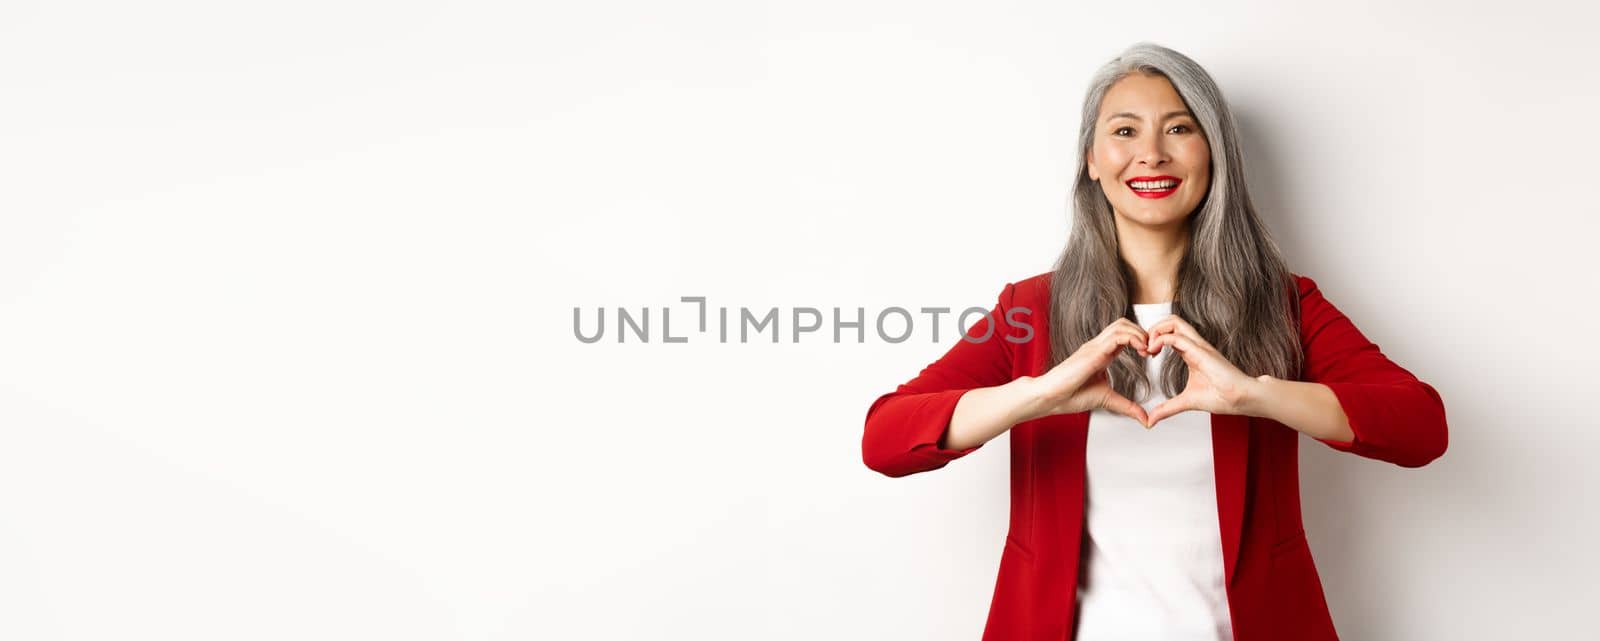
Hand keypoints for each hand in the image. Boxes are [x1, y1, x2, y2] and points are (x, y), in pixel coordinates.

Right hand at [1025, 318, 1152, 425]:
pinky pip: (1118, 335)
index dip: (1141, 340)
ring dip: (1140, 334)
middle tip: (1153, 349)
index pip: (1124, 335)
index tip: (1150, 355)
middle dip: (1143, 332)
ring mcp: (1095, 346)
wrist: (1050, 397)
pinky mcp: (1093, 351)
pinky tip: (1142, 350)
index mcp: (1101, 354)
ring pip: (1122, 325)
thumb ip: (1128, 407)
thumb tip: (1145, 420)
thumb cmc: (1071, 396)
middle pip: (1124, 324)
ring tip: (1149, 350)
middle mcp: (1098, 346)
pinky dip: (1134, 338)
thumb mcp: (1108, 400)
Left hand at [1143, 314, 1260, 426]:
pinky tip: (1153, 352)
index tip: (1145, 355)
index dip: (1154, 339)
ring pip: (1174, 321)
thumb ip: (1167, 409)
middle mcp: (1194, 345)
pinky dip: (1160, 340)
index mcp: (1190, 352)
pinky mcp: (1201, 351)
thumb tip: (1151, 421)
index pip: (1170, 332)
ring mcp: (1198, 346)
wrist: (1241, 399)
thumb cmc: (1221, 397)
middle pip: (1171, 320)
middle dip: (1152, 329)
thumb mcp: (1185, 402)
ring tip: (1148, 348)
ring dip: (1155, 331)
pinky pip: (1177, 337)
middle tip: (1144, 348)